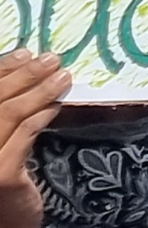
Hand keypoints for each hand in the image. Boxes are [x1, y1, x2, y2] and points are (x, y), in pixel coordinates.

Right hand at [0, 51, 69, 227]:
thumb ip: (4, 119)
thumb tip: (25, 77)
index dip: (1, 70)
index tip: (23, 53)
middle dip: (23, 74)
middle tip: (49, 59)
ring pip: (8, 114)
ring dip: (39, 90)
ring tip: (62, 77)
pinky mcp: (0, 174)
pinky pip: (24, 134)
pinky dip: (42, 114)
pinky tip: (57, 105)